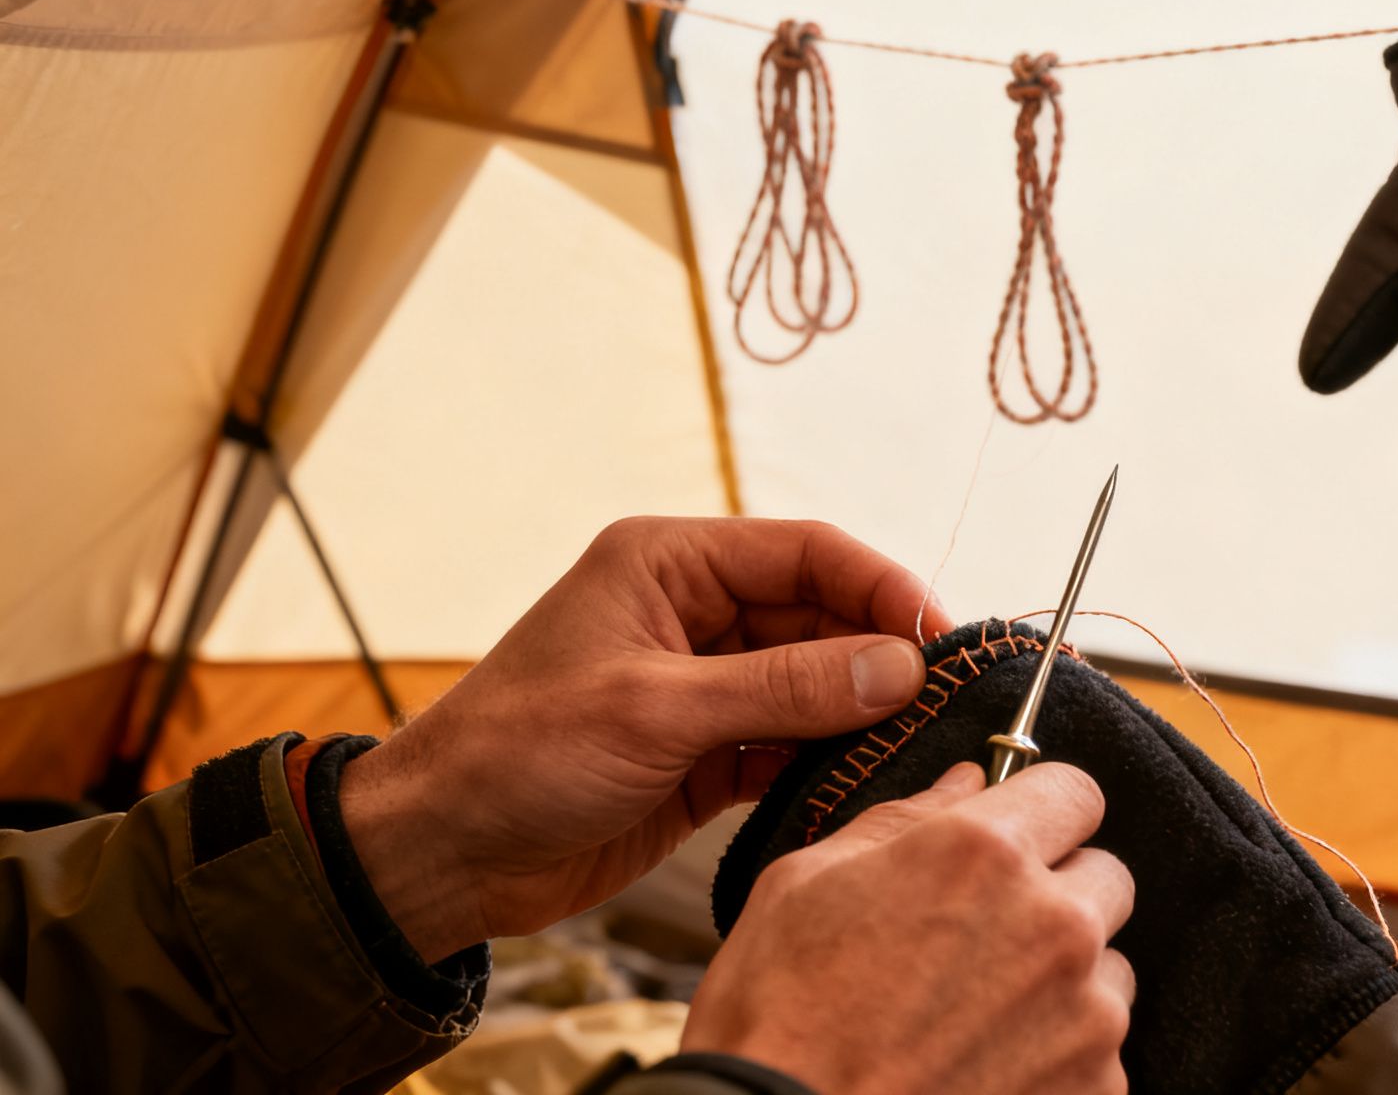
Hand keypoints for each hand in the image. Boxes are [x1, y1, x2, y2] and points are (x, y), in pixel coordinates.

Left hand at [339, 517, 953, 961]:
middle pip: (822, 616)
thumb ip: (784, 687)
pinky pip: (791, 744)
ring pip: (815, 683)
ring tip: (921, 747)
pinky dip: (829, 761)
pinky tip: (867, 782)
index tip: (942, 638)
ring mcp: (703, 686)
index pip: (806, 551)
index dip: (882, 586)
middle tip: (948, 703)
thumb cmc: (518, 756)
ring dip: (862, 713)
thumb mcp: (657, 710)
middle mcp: (693, 613)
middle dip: (882, 655)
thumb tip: (900, 666)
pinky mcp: (705, 755)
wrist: (439, 856)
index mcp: (670, 564)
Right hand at [681, 761, 1135, 1094]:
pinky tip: (989, 1064)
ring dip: (1065, 977)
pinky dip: (1061, 1051)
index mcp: (985, 854)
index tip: (1018, 834)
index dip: (1042, 809)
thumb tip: (963, 783)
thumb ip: (904, 820)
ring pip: (1110, 967)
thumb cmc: (777, 1020)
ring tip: (980, 1012)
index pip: (1076, 791)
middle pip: (1105, 876)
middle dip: (1057, 892)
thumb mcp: (807, 885)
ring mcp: (1085, 1015)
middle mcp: (1054, 924)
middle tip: (986, 931)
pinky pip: (1103, 1049)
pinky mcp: (1096, 1088)